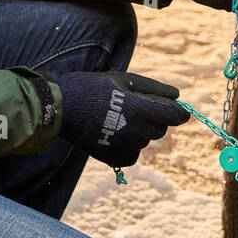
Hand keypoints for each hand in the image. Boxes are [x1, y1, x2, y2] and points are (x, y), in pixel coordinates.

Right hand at [49, 70, 190, 167]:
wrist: (59, 108)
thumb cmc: (91, 88)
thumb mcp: (123, 80)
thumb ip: (153, 88)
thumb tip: (177, 95)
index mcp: (141, 110)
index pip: (176, 116)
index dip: (178, 112)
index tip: (174, 109)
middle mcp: (136, 132)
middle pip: (160, 129)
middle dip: (154, 118)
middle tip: (132, 107)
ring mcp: (124, 147)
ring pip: (145, 141)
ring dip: (138, 131)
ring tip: (116, 118)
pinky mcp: (112, 157)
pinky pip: (132, 155)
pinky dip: (128, 146)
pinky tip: (113, 134)